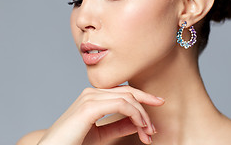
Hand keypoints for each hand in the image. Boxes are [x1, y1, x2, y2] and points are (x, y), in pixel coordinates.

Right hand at [37, 85, 164, 144]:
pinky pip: (120, 104)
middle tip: (154, 128)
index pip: (123, 91)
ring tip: (148, 132)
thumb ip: (118, 125)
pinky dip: (134, 114)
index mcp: (93, 96)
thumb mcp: (101, 134)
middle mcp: (91, 93)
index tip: (158, 104)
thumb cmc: (72, 143)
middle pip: (128, 92)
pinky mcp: (88, 107)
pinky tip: (140, 125)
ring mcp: (89, 98)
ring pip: (127, 98)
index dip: (143, 97)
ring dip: (142, 115)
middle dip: (146, 107)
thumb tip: (138, 122)